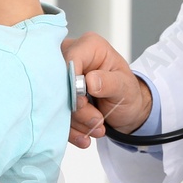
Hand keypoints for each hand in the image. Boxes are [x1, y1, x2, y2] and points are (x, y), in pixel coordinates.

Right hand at [63, 32, 151, 146]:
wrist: (124, 112)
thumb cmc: (126, 92)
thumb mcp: (125, 87)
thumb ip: (110, 83)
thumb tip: (90, 81)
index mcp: (89, 46)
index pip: (69, 59)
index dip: (72, 83)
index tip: (84, 102)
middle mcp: (71, 57)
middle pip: (58, 82)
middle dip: (77, 108)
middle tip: (98, 121)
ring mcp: (61, 78)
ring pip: (56, 102)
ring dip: (76, 122)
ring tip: (98, 128)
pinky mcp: (56, 97)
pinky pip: (55, 114)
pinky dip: (70, 130)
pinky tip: (84, 137)